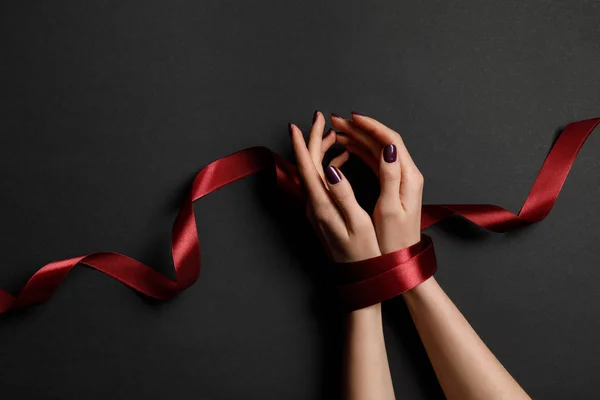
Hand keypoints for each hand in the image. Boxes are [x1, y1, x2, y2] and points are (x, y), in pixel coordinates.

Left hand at [289, 112, 380, 262]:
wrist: (357, 276)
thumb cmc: (363, 252)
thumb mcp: (358, 222)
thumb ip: (344, 195)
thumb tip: (331, 169)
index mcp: (322, 204)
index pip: (306, 167)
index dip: (303, 143)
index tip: (300, 122)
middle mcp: (313, 205)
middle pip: (307, 165)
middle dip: (312, 139)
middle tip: (321, 118)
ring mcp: (315, 209)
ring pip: (312, 171)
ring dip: (320, 151)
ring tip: (334, 134)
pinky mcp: (320, 212)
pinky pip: (319, 181)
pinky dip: (327, 165)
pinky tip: (341, 160)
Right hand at [331, 113, 423, 253]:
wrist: (400, 260)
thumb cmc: (393, 240)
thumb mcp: (390, 209)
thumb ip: (390, 177)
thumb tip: (388, 148)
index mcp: (409, 177)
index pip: (391, 140)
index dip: (371, 126)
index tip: (351, 118)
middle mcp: (407, 174)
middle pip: (384, 140)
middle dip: (360, 128)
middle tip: (336, 122)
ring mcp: (400, 179)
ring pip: (378, 149)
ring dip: (358, 137)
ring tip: (336, 131)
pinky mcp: (392, 185)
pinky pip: (375, 161)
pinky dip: (360, 151)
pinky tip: (346, 147)